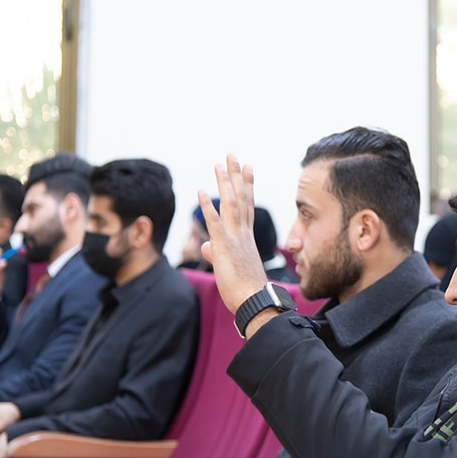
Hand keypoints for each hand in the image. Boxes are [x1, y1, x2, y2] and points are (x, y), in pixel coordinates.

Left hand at [197, 155, 270, 316]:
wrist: (256, 302)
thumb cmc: (246, 290)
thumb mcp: (231, 268)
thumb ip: (218, 253)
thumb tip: (207, 246)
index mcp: (247, 238)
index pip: (247, 206)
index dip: (246, 186)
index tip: (247, 167)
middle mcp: (243, 233)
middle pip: (241, 198)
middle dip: (236, 175)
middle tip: (233, 155)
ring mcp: (235, 238)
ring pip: (231, 204)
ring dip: (224, 183)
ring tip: (220, 163)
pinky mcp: (224, 247)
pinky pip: (215, 223)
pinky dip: (207, 206)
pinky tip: (200, 191)